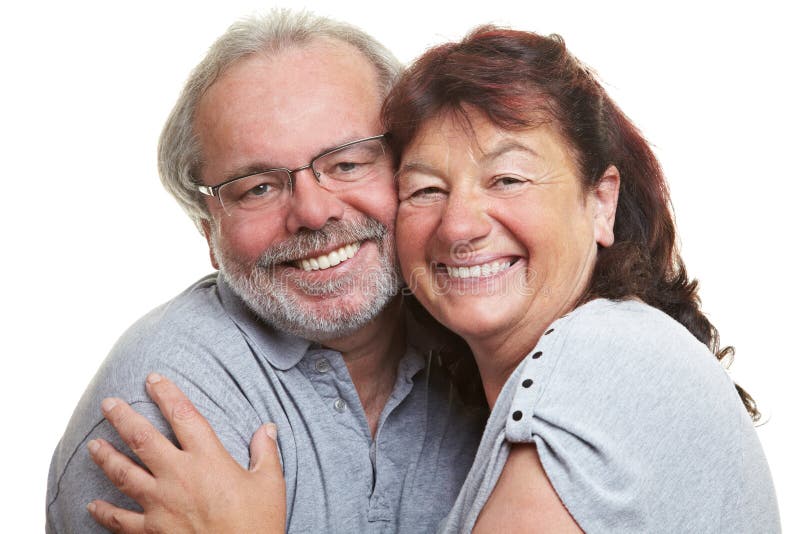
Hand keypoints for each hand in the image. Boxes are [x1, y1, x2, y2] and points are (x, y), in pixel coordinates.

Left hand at [86, 373, 285, 532]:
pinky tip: (93, 504)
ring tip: (94, 445)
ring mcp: (161, 504)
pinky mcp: (152, 532)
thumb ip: (265, 452)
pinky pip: (121, 520)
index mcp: (208, 459)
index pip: (183, 415)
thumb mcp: (270, 484)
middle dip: (123, 417)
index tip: (154, 379)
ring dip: (106, 457)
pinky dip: (104, 511)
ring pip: (124, 474)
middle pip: (142, 439)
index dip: (167, 393)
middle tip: (108, 403)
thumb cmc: (257, 524)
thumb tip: (267, 428)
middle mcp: (178, 476)